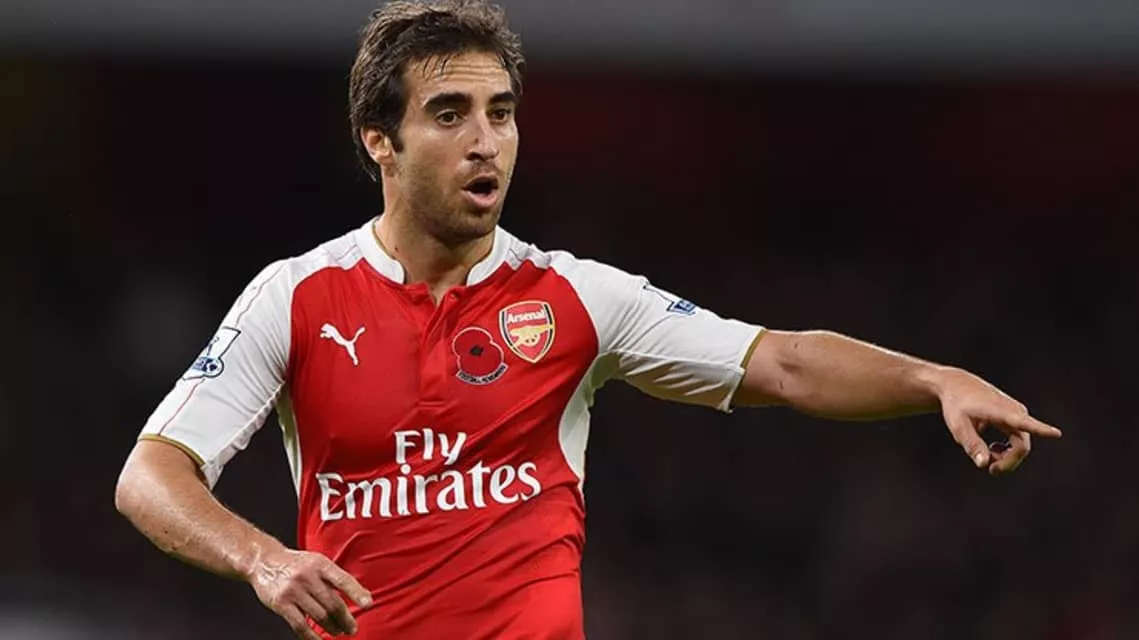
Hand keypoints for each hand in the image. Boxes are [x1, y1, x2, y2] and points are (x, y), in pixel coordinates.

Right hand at [248, 546, 372, 638]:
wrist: (264, 561)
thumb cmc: (297, 564)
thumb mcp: (318, 562)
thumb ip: (337, 578)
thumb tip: (363, 597)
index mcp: (320, 564)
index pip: (342, 580)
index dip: (356, 593)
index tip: (368, 605)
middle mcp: (307, 576)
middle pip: (332, 603)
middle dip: (345, 619)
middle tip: (352, 629)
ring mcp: (293, 591)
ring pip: (319, 616)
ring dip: (331, 628)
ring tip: (337, 632)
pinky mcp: (281, 604)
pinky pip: (300, 626)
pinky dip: (312, 637)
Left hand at [932, 367, 1061, 475]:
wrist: (957, 386)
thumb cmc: (956, 405)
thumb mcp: (958, 426)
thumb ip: (972, 445)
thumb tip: (984, 464)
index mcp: (1000, 411)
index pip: (1022, 422)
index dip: (1040, 429)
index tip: (1056, 433)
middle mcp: (1014, 411)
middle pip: (1021, 446)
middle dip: (1009, 462)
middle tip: (991, 470)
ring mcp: (1017, 414)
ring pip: (1021, 446)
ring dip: (1007, 457)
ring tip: (988, 457)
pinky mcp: (1016, 418)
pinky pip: (1019, 441)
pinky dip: (1007, 450)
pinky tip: (994, 449)